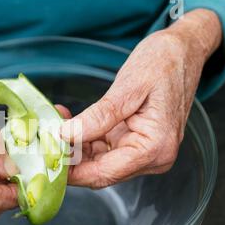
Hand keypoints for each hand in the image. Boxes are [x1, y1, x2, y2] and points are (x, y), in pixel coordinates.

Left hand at [60, 9, 221, 188]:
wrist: (182, 50)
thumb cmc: (164, 63)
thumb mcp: (128, 88)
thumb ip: (99, 116)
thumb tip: (67, 135)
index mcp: (155, 148)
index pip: (105, 173)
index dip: (72, 171)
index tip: (45, 160)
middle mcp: (152, 158)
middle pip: (100, 171)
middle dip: (69, 158)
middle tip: (42, 142)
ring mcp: (143, 151)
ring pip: (98, 161)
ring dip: (73, 146)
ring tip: (53, 123)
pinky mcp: (134, 142)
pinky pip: (103, 148)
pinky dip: (83, 137)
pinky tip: (68, 121)